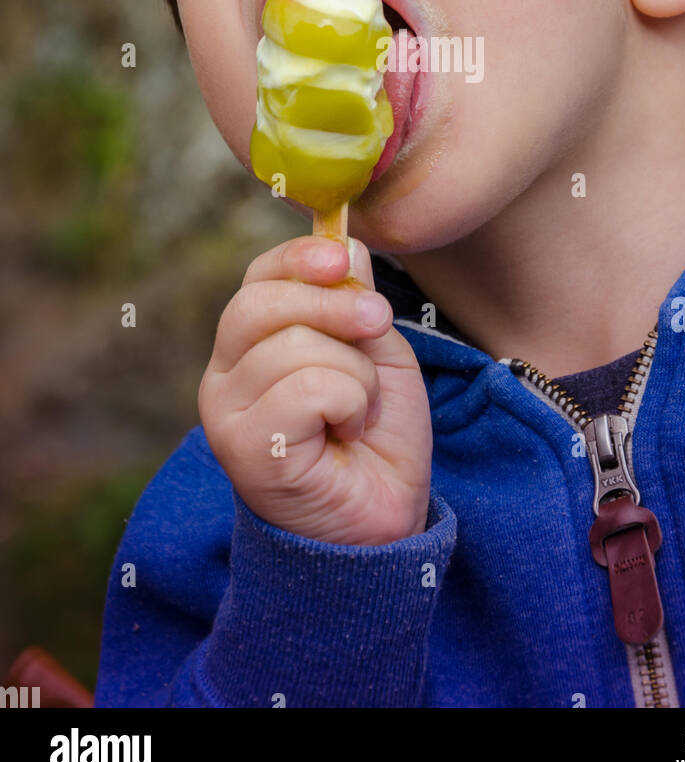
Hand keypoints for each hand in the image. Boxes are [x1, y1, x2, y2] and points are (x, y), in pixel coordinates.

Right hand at [198, 236, 431, 544]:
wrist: (384, 516)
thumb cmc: (374, 434)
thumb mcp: (376, 351)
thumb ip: (354, 299)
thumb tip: (344, 244)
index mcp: (250, 344)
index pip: (258, 277)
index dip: (300, 258)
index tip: (343, 261)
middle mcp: (223, 375)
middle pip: (262, 302)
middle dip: (335, 304)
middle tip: (376, 325)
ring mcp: (225, 414)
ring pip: (296, 346)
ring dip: (356, 375)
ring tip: (358, 411)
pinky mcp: (243, 449)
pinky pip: (309, 388)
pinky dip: (350, 404)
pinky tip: (347, 434)